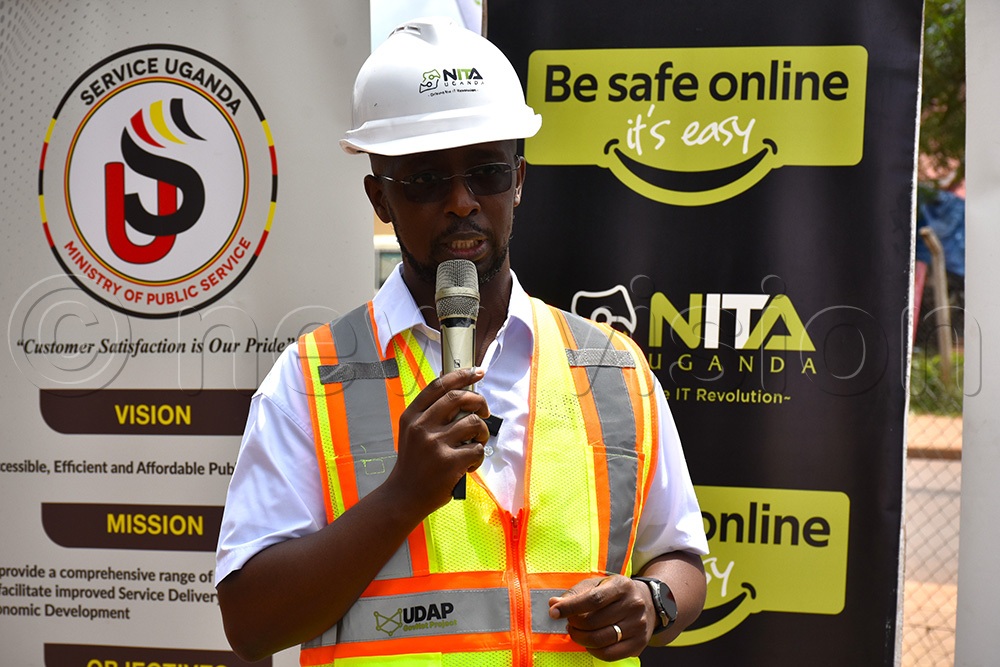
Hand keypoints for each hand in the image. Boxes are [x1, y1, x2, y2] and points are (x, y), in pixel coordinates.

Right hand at [388, 367, 489, 511]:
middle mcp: (422, 426)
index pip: (439, 385)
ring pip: (474, 422)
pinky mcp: (449, 462)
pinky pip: (478, 449)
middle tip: (485, 411)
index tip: (477, 372)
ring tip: (477, 442)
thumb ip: (429, 413)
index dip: (462, 374)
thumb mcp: (411, 432)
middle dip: (479, 400)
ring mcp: (435, 444)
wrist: (404, 496)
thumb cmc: (413, 463)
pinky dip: (479, 456)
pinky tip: (469, 463)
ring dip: (483, 432)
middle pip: (459, 398)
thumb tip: (458, 391)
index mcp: (412, 416)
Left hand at [548, 575, 656, 660]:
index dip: (570, 607)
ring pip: (600, 640)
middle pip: (594, 622)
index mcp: (621, 586)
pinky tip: (589, 643)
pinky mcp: (639, 643)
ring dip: (581, 638)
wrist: (648, 602)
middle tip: (570, 623)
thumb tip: (553, 603)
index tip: (554, 612)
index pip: (592, 599)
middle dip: (574, 625)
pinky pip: (610, 654)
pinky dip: (593, 651)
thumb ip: (575, 594)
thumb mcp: (598, 585)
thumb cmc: (615, 593)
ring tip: (577, 632)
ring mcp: (638, 625)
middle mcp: (633, 605)